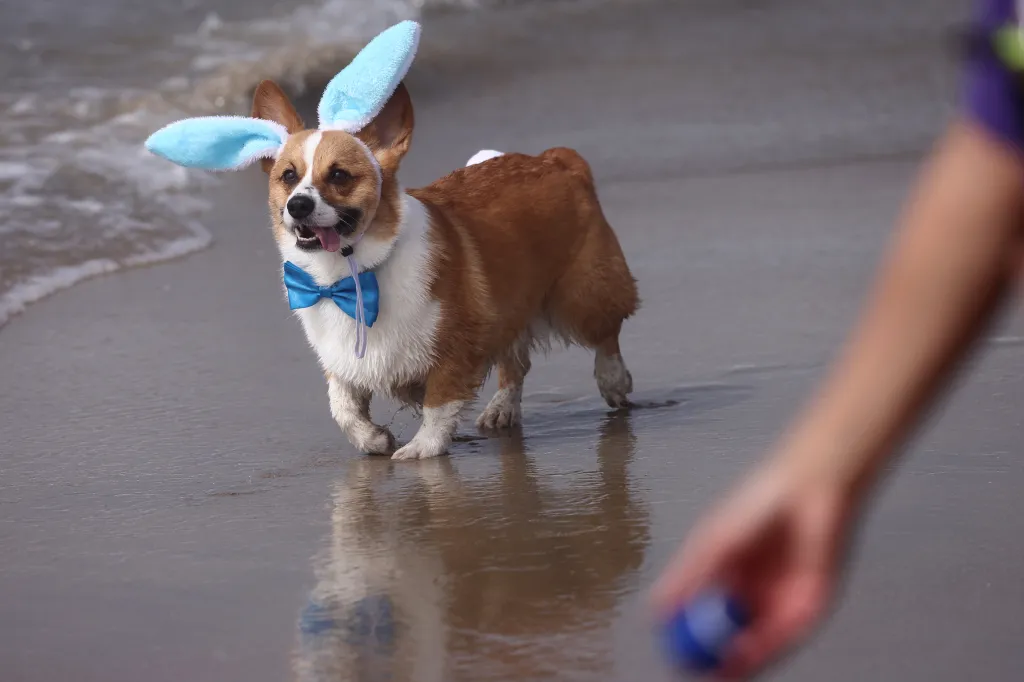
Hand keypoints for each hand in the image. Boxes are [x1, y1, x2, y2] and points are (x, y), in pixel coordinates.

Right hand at [651, 459, 858, 678]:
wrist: (806, 490)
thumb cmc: (757, 505)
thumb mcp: (712, 543)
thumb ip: (687, 577)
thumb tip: (655, 609)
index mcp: (728, 578)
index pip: (705, 618)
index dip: (689, 639)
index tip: (673, 654)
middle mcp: (754, 595)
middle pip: (732, 638)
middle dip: (715, 659)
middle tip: (696, 672)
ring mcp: (781, 602)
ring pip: (758, 643)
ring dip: (739, 662)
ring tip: (717, 673)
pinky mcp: (809, 605)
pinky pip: (786, 636)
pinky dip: (766, 650)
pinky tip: (746, 655)